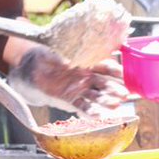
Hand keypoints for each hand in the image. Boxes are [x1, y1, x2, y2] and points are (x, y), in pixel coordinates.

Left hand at [8, 46, 130, 114]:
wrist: (33, 68)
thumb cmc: (49, 54)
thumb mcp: (61, 47)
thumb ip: (73, 48)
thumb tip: (83, 43)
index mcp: (88, 63)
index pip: (105, 67)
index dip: (115, 71)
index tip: (124, 75)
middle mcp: (87, 77)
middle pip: (104, 84)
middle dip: (115, 89)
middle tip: (125, 94)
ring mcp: (80, 89)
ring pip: (96, 96)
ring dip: (106, 101)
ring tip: (116, 105)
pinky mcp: (71, 99)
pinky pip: (82, 106)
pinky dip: (91, 111)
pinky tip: (99, 115)